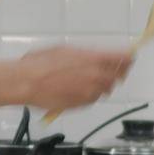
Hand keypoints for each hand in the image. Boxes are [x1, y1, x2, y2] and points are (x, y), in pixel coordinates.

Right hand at [17, 45, 132, 110]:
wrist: (26, 82)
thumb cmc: (40, 62)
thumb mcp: (64, 49)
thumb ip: (87, 55)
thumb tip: (98, 57)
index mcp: (95, 59)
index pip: (125, 58)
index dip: (127, 57)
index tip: (127, 58)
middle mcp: (98, 76)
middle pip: (120, 75)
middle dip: (116, 72)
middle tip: (106, 69)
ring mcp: (91, 92)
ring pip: (107, 89)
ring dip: (101, 84)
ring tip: (84, 79)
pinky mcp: (83, 104)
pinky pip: (93, 98)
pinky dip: (89, 94)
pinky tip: (74, 88)